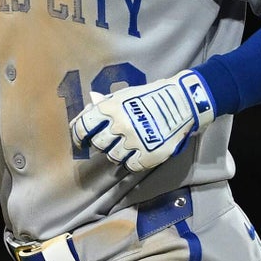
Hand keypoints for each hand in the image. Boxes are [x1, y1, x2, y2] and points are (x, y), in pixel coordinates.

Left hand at [69, 70, 215, 172]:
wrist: (182, 103)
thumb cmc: (149, 97)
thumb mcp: (124, 95)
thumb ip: (104, 105)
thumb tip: (85, 110)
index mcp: (111, 108)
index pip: (83, 127)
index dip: (78, 135)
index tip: (80, 140)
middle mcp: (120, 125)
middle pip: (98, 144)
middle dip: (101, 142)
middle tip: (110, 139)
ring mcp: (134, 142)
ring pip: (112, 157)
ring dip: (116, 152)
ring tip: (127, 144)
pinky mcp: (148, 155)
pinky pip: (130, 166)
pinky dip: (131, 161)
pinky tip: (137, 152)